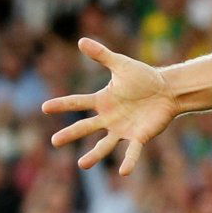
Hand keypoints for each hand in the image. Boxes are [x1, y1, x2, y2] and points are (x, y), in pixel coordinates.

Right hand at [42, 38, 176, 175]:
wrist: (166, 90)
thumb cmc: (143, 78)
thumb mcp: (121, 65)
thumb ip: (102, 55)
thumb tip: (81, 41)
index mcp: (102, 101)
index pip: (78, 102)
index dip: (62, 104)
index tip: (45, 107)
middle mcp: (109, 118)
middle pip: (86, 127)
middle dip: (71, 134)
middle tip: (54, 141)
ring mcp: (122, 129)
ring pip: (105, 145)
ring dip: (94, 156)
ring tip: (82, 165)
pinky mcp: (139, 136)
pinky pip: (132, 151)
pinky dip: (129, 161)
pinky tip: (123, 172)